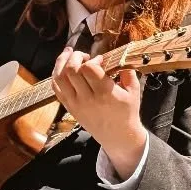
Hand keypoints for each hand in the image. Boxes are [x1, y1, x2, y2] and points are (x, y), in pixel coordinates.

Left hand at [51, 48, 146, 179]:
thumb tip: (119, 56)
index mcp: (105, 93)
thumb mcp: (134, 91)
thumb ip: (127, 71)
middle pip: (71, 71)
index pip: (89, 69)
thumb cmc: (126, 112)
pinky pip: (56, 89)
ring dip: (62, 62)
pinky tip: (62, 66)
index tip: (100, 60)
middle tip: (84, 56)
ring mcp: (75, 104)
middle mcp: (87, 98)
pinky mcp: (69, 107)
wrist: (116, 135)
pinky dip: (56, 75)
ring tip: (69, 54)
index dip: (92, 59)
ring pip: (59, 78)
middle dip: (75, 56)